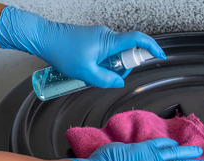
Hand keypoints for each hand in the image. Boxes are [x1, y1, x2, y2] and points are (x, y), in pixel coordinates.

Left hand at [0, 6, 165, 87]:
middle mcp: (107, 35)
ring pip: (114, 54)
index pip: (138, 40)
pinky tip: (87, 68)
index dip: (152, 47)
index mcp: (109, 41)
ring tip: (90, 73)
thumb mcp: (86, 73)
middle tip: (107, 77)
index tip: (160, 56)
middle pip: (126, 52)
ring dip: (109, 66)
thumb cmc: (62, 51)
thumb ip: (106, 80)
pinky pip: (105, 52)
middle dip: (121, 67)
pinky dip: (102, 62)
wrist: (43, 38)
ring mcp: (99, 36)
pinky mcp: (92, 39)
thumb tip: (118, 82)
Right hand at [69, 138, 203, 160]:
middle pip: (174, 153)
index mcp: (142, 147)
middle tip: (198, 151)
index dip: (171, 144)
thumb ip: (128, 150)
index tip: (176, 144)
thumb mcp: (117, 148)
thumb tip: (130, 152)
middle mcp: (151, 157)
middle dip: (188, 152)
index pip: (161, 143)